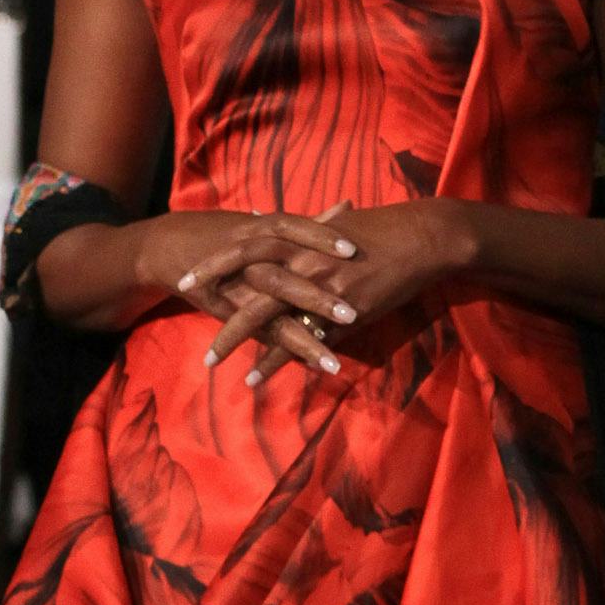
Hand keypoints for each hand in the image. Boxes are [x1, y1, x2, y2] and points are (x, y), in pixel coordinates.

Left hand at [177, 201, 479, 385]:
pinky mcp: (338, 313)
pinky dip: (276, 360)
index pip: (246, 246)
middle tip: (182, 297)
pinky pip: (299, 341)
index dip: (216, 259)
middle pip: (245, 275)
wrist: (422, 240)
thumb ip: (303, 236)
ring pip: (265, 313)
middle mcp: (302, 260)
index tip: (190, 272)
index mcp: (300, 239)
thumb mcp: (335, 230)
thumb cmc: (381, 234)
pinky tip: (255, 378)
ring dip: (234, 337)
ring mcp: (318, 287)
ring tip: (209, 361)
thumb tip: (275, 227)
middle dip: (213, 288)